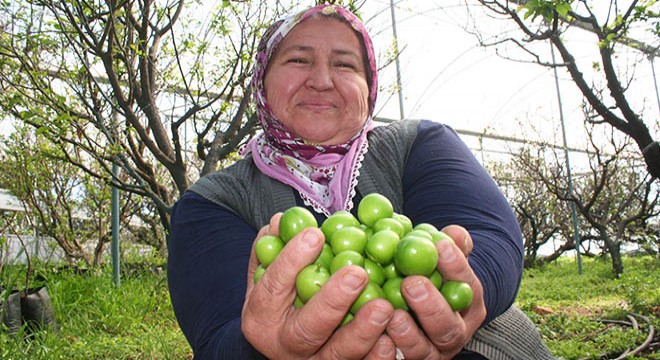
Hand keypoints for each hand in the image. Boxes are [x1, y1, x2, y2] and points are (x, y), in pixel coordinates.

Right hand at [242, 213, 396, 358]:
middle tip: (356, 273)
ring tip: (384, 307)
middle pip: (307, 328)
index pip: (273, 287)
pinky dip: (377, 356)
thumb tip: (281, 221)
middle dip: (331, 301)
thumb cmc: (280, 298)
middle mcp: (285, 345)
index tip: (315, 235)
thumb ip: (272, 248)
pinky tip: (392, 338)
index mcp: (262, 316)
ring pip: (338, 354)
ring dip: (363, 331)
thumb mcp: (267, 275)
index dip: (291, 261)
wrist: (286, 344)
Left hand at [386, 225, 485, 358]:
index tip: (440, 246)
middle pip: (448, 327)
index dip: (456, 267)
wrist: (414, 305)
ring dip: (408, 334)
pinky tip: (375, 336)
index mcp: (467, 303)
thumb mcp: (440, 257)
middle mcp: (453, 332)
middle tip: (411, 283)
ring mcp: (430, 352)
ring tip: (393, 314)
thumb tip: (455, 233)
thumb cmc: (427, 272)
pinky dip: (387, 350)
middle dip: (431, 306)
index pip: (468, 286)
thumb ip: (450, 244)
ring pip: (423, 351)